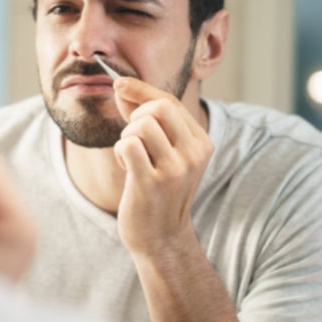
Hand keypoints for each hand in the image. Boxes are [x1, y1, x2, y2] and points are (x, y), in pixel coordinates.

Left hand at [111, 77, 212, 255]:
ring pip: (141, 124)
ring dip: (126, 137)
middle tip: (132, 139)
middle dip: (135, 116)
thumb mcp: (163, 152)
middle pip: (159, 107)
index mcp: (202, 143)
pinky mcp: (152, 183)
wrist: (160, 238)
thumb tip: (122, 88)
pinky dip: (120, 151)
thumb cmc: (158, 191)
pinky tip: (127, 169)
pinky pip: (128, 144)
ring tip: (132, 159)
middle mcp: (194, 154)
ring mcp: (175, 169)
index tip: (119, 84)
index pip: (170, 101)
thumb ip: (146, 118)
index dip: (141, 89)